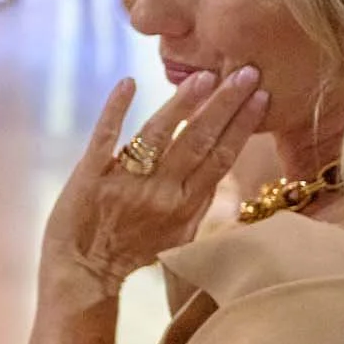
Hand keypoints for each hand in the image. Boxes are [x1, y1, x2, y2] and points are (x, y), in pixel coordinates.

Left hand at [42, 69, 268, 298]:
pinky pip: (105, 136)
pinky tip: (127, 83)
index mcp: (186, 204)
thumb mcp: (179, 232)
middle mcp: (161, 191)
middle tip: (245, 72)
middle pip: (199, 139)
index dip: (242, 124)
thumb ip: (200, 201)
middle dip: (225, 103)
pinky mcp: (89, 175)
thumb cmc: (132, 249)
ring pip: (159, 134)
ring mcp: (125, 181)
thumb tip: (223, 167)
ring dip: (182, 103)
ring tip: (203, 76)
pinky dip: (116, 109)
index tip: (261, 96)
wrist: (82, 272)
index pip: (222, 156)